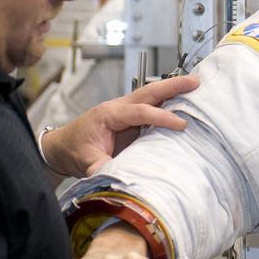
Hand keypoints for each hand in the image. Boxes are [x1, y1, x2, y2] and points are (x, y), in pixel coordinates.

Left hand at [42, 73, 198, 176]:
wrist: (62, 147)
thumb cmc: (72, 150)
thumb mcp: (85, 162)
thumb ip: (101, 167)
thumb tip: (117, 177)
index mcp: (108, 114)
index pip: (140, 112)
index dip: (161, 117)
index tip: (181, 125)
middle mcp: (119, 108)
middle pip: (149, 91)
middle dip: (173, 86)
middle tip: (196, 81)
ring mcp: (126, 112)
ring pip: (152, 96)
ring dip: (174, 90)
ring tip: (196, 86)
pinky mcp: (132, 120)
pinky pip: (153, 108)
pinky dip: (169, 103)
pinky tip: (185, 104)